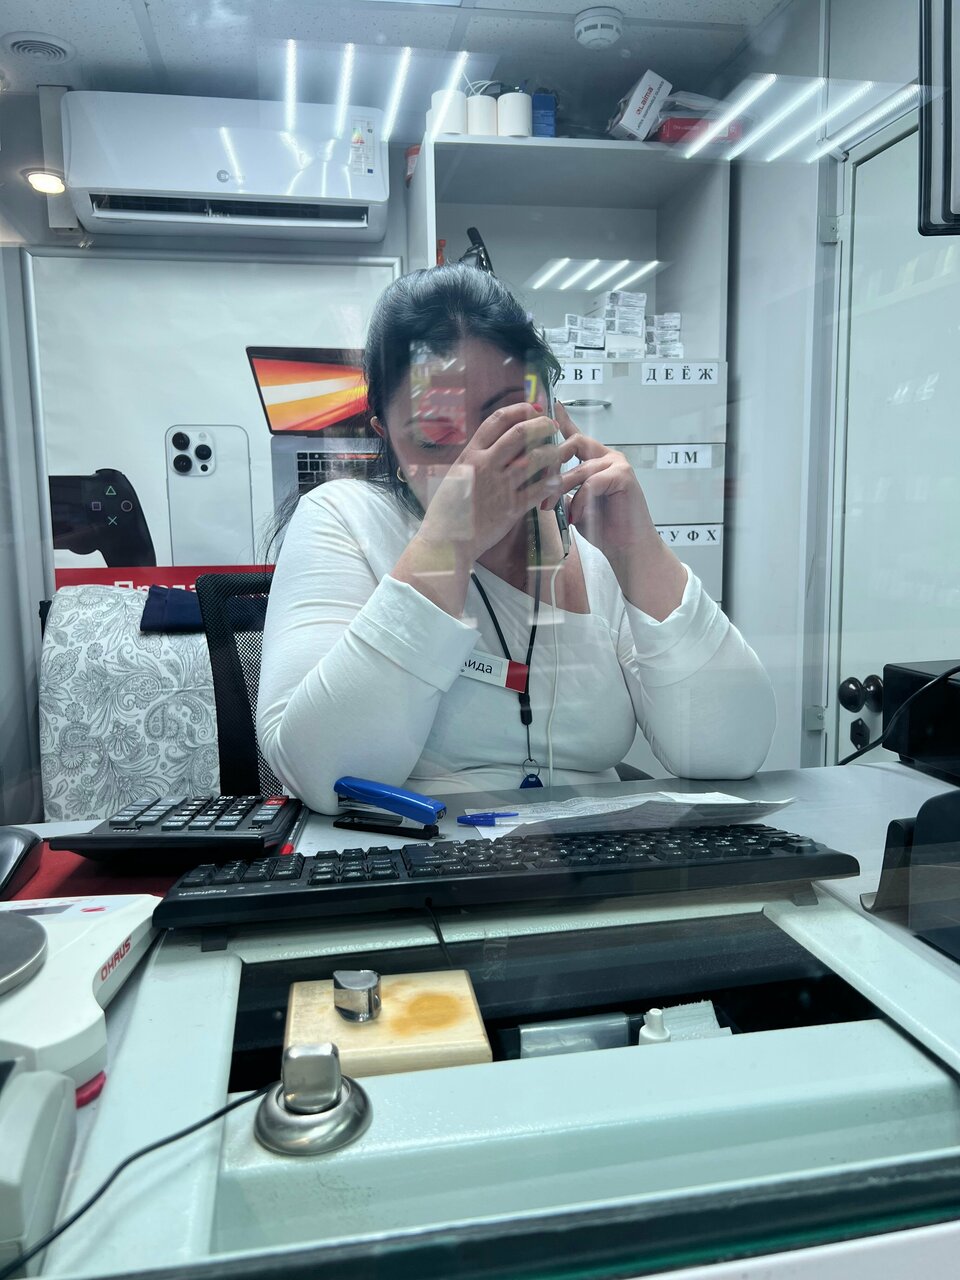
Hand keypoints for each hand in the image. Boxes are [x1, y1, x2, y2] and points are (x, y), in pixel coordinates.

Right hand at [417, 402, 569, 558]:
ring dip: (552, 452)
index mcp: (471, 455)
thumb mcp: (456, 475)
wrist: (447, 541)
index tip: (533, 409)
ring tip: (560, 451)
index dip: (519, 410)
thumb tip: (493, 444)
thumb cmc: (449, 509)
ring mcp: (500, 486)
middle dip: (541, 425)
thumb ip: (475, 458)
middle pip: (520, 434)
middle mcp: (486, 465)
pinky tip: (557, 480)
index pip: (498, 420)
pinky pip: (538, 490)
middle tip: (552, 427)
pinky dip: (551, 482)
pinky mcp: (511, 508)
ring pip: (534, 459)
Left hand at [547, 402, 654, 555]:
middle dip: (550, 463)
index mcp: (595, 460)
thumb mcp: (575, 505)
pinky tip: (577, 516)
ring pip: (579, 468)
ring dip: (559, 489)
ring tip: (549, 507)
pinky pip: (592, 483)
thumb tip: (542, 483)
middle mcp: (608, 457)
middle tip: (537, 484)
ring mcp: (618, 464)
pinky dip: (581, 501)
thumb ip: (563, 489)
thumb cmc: (603, 528)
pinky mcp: (624, 476)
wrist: (628, 548)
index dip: (562, 420)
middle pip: (573, 443)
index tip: (549, 404)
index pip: (576, 435)